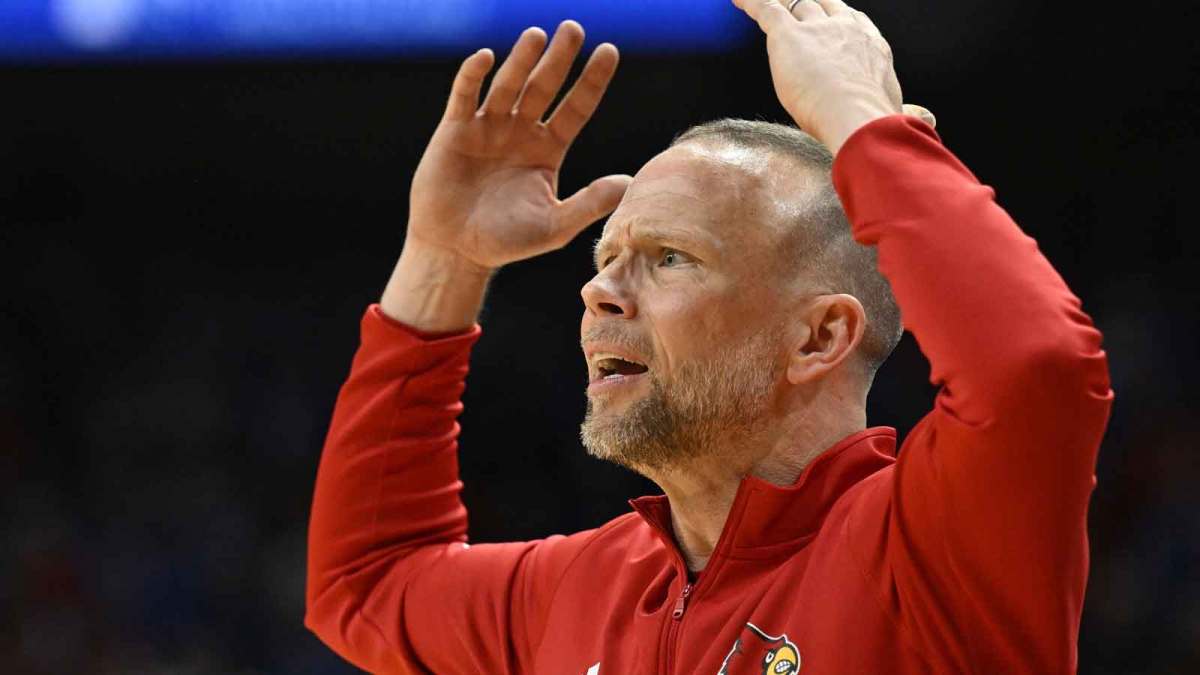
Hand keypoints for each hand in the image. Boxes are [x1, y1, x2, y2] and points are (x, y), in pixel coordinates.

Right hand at [406, 21, 631, 271]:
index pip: (576, 107)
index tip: (609, 51)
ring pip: (508, 85)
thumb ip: (590, 203)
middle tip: (573, 28)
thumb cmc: (505, 241)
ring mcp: (487, 127)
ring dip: (521, 60)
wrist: (455, 250)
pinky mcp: (455, 130)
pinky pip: (465, 95)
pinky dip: (474, 75)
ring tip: (537, 35)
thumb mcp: (555, 226)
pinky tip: (487, 57)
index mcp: (547, 149)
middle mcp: (520, 131)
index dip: (592, 81)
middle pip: (544, 87)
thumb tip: (629, 183)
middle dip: (558, 58)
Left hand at [732, 0, 919, 153]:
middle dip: (810, 4)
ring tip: (767, 3)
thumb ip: (910, 113)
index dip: (838, 20)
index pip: (852, 21)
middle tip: (795, 5)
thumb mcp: (898, 114)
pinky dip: (750, 3)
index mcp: (871, 45)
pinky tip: (736, 1)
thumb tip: (928, 120)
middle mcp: (845, 28)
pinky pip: (766, 8)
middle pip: (822, 5)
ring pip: (795, 4)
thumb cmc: (878, 123)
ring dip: (781, 3)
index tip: (832, 21)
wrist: (861, 120)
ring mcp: (817, 29)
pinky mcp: (788, 35)